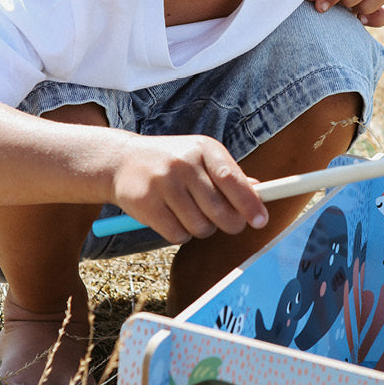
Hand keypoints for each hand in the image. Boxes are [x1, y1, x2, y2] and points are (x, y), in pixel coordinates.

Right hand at [110, 134, 268, 244]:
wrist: (121, 160)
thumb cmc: (171, 162)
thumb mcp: (200, 158)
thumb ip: (229, 175)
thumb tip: (259, 193)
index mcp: (204, 149)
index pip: (233, 180)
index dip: (250, 204)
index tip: (261, 221)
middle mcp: (184, 163)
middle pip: (220, 210)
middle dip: (230, 223)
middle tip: (227, 223)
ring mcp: (163, 183)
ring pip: (200, 226)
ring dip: (201, 229)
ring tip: (191, 214)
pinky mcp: (146, 204)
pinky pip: (178, 235)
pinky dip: (181, 234)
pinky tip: (173, 219)